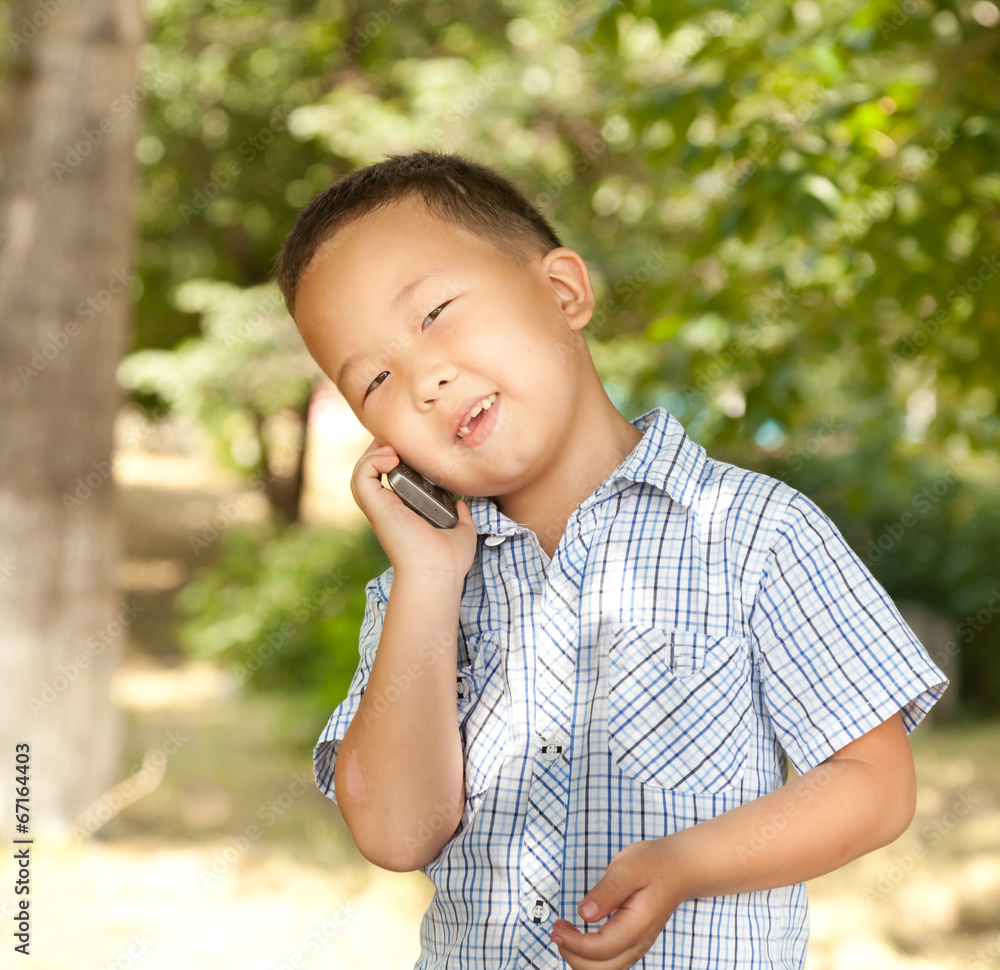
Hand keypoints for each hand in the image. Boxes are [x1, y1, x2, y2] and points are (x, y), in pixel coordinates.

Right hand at [350, 438, 477, 577]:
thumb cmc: (449, 560)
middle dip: (384, 448)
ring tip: (396, 447)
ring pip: (362, 470)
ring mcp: (378, 507)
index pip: (390, 477)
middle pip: (372, 469)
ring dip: (376, 451)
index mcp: (403, 511)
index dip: (397, 457)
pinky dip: (373, 460)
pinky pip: (362, 476)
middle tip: (404, 440)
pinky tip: (392, 457)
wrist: (438, 572)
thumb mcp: (461, 531)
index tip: (416, 448)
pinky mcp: (375, 507)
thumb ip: (461, 515)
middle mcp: (387, 508)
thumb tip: (463, 503)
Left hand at [550, 838, 685, 969]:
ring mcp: (637, 946)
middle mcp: (639, 942)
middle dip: (573, 955)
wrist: (678, 868)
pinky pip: (610, 963)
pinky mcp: (632, 943)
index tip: (557, 928)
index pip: (602, 948)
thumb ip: (607, 891)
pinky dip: (590, 958)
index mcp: (638, 924)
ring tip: (564, 932)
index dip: (575, 944)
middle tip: (556, 930)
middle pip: (601, 969)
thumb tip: (584, 913)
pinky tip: (578, 938)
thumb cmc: (653, 863)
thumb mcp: (628, 867)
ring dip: (580, 959)